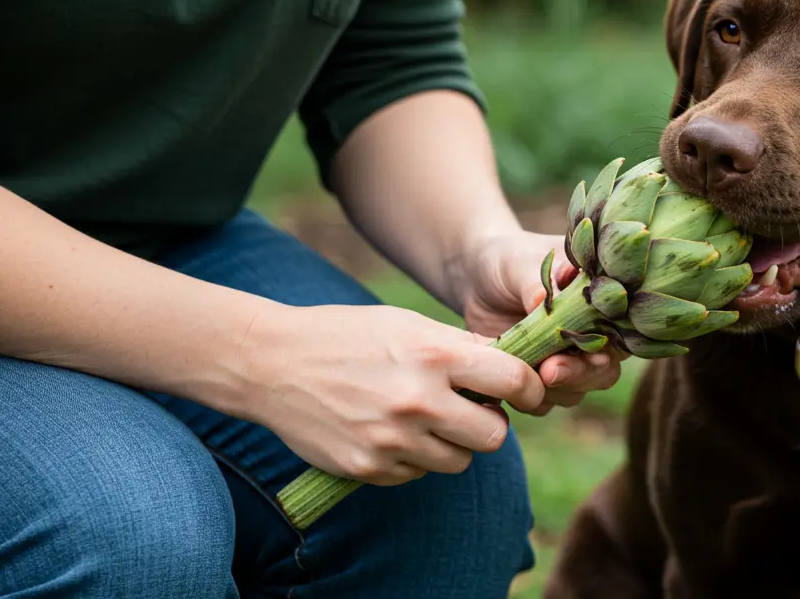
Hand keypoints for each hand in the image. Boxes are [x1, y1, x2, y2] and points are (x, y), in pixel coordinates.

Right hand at [245, 303, 545, 485]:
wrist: (271, 364)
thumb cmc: (347, 336)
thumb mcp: (408, 325)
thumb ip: (461, 347)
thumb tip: (514, 365)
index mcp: (433, 355)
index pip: (513, 381)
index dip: (529, 387)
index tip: (525, 390)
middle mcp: (418, 401)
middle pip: (494, 436)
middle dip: (489, 423)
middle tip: (470, 408)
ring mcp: (392, 440)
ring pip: (458, 461)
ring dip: (452, 444)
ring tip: (425, 419)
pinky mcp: (368, 467)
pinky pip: (417, 474)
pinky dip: (412, 457)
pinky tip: (388, 430)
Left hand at [459, 228, 627, 415]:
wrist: (475, 276)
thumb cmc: (509, 259)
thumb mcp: (521, 262)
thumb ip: (536, 281)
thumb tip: (543, 299)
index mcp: (603, 304)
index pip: (622, 334)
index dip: (610, 348)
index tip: (592, 354)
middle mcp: (593, 337)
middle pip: (605, 371)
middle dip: (580, 375)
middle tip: (550, 371)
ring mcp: (566, 360)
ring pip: (576, 392)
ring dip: (556, 390)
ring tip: (529, 374)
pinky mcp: (538, 378)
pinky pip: (544, 402)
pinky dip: (530, 398)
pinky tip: (509, 384)